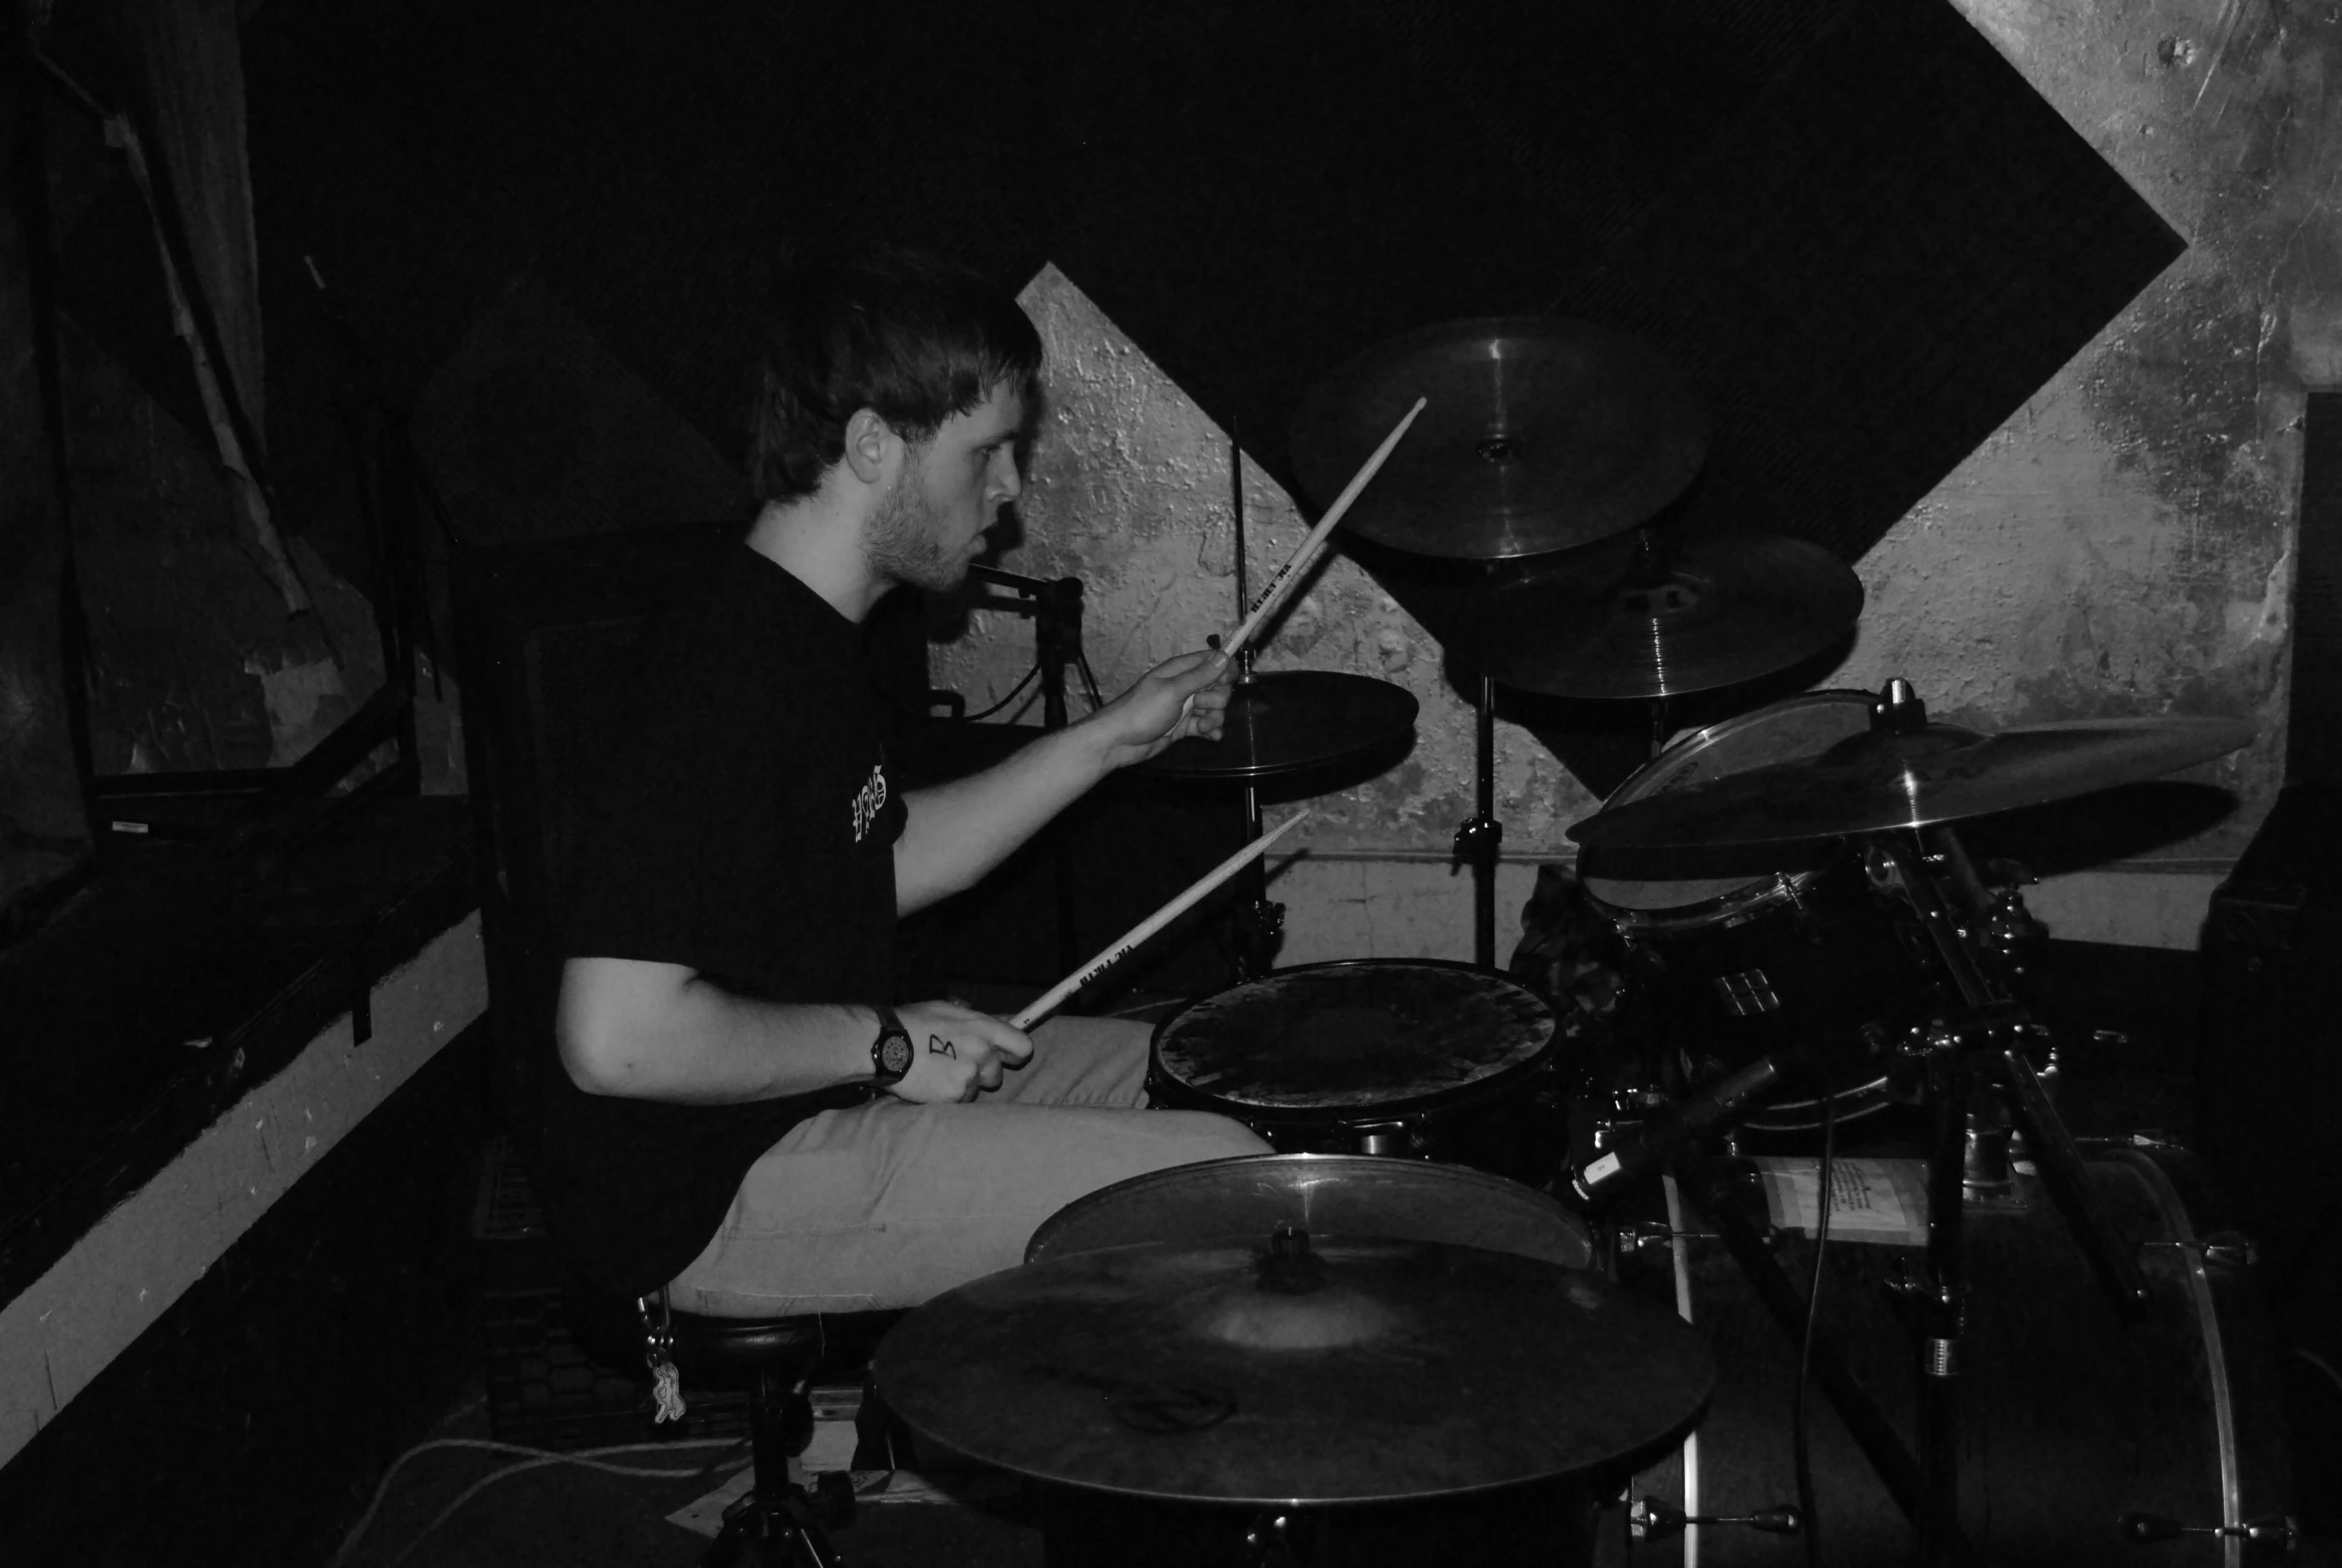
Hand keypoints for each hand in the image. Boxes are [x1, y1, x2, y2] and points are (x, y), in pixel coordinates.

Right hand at [884, 1001, 1032, 1103]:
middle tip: (958, 1065)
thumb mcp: (947, 1010)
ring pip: (976, 1089)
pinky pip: (959, 1100)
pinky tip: (929, 1083)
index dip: (1015, 1054)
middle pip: (997, 1073)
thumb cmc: (911, 1022)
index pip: (1022, 1046)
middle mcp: (981, 1052)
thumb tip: (1007, 1019)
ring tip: (938, 1073)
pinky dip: (947, 1096)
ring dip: (963, 1085)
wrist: (882, 1044)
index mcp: (982, 1027)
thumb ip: (978, 1018)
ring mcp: (968, 1075)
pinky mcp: (954, 1096)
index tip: (1008, 1057)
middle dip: (982, 1073)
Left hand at [1083, 649, 1231, 768]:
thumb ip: (1200, 675)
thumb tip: (1225, 656)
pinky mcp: (1183, 726)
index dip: (1225, 669)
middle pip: (1217, 686)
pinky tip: (1212, 736)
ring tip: (1203, 726)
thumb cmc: (1142, 711)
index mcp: (1180, 670)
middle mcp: (1184, 686)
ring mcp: (1184, 707)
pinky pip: (1206, 725)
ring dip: (1215, 717)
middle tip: (1200, 706)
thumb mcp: (1173, 691)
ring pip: (1214, 707)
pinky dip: (1211, 730)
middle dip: (1217, 698)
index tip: (1230, 681)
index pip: (1212, 661)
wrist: (1119, 742)